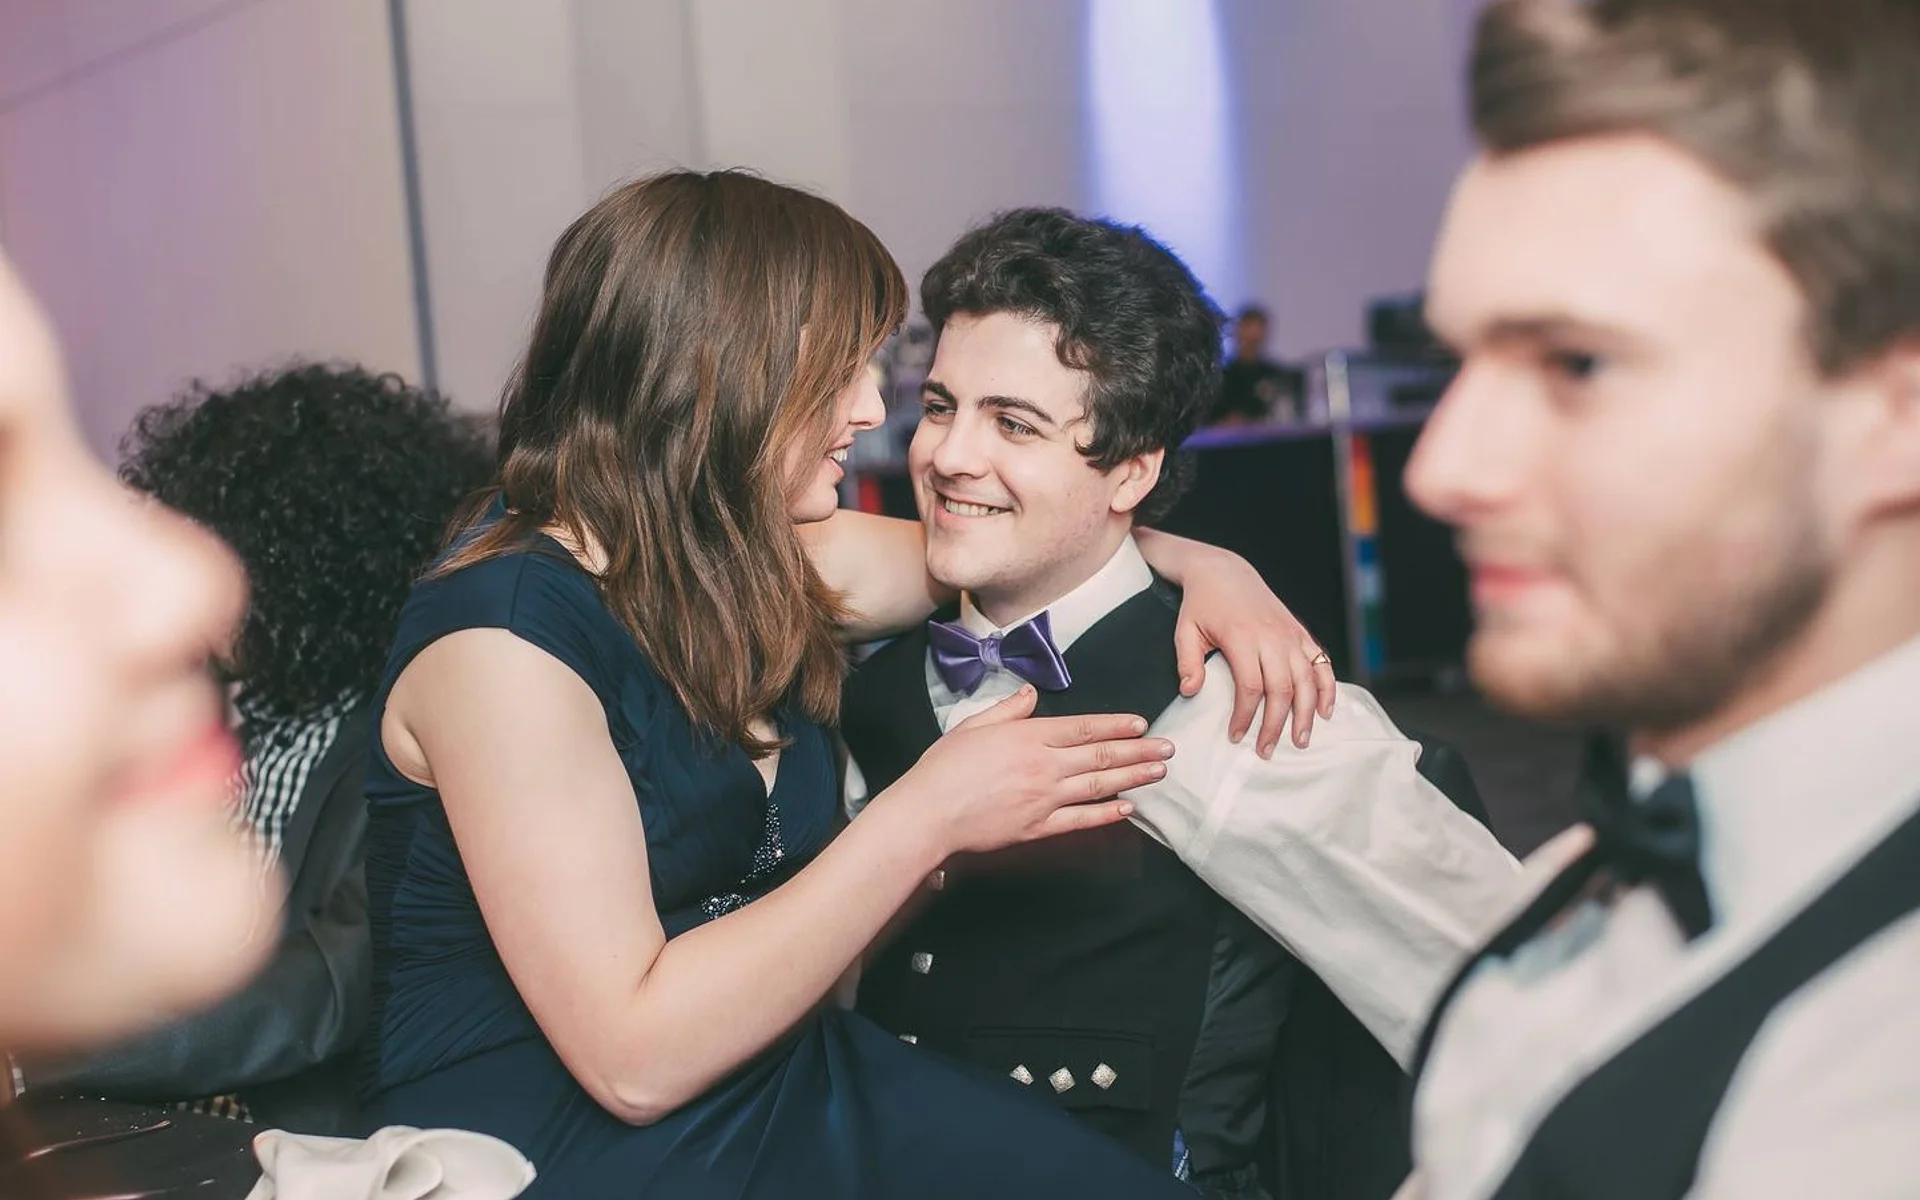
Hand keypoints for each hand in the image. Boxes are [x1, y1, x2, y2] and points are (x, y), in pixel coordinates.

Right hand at [889, 685, 1172, 854]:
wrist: (929, 812)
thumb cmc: (944, 767)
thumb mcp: (974, 725)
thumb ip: (1009, 709)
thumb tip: (1032, 694)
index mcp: (1029, 736)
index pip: (1084, 728)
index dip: (1116, 725)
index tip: (1142, 724)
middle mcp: (1044, 765)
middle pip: (1101, 755)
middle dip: (1138, 751)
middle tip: (1167, 749)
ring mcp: (1044, 798)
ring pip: (1099, 785)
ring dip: (1133, 777)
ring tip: (1158, 773)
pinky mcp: (1039, 827)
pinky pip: (1081, 820)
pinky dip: (1106, 814)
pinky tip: (1127, 809)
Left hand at [1168, 546, 1335, 755]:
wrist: (1224, 571)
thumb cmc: (1202, 603)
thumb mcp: (1185, 630)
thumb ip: (1187, 661)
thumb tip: (1190, 692)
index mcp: (1242, 637)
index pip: (1250, 687)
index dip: (1245, 716)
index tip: (1235, 736)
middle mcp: (1271, 636)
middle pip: (1282, 689)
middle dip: (1275, 725)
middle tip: (1265, 750)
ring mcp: (1289, 634)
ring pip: (1307, 680)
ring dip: (1306, 714)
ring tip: (1300, 740)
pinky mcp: (1300, 632)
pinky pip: (1321, 662)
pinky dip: (1327, 688)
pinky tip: (1325, 711)